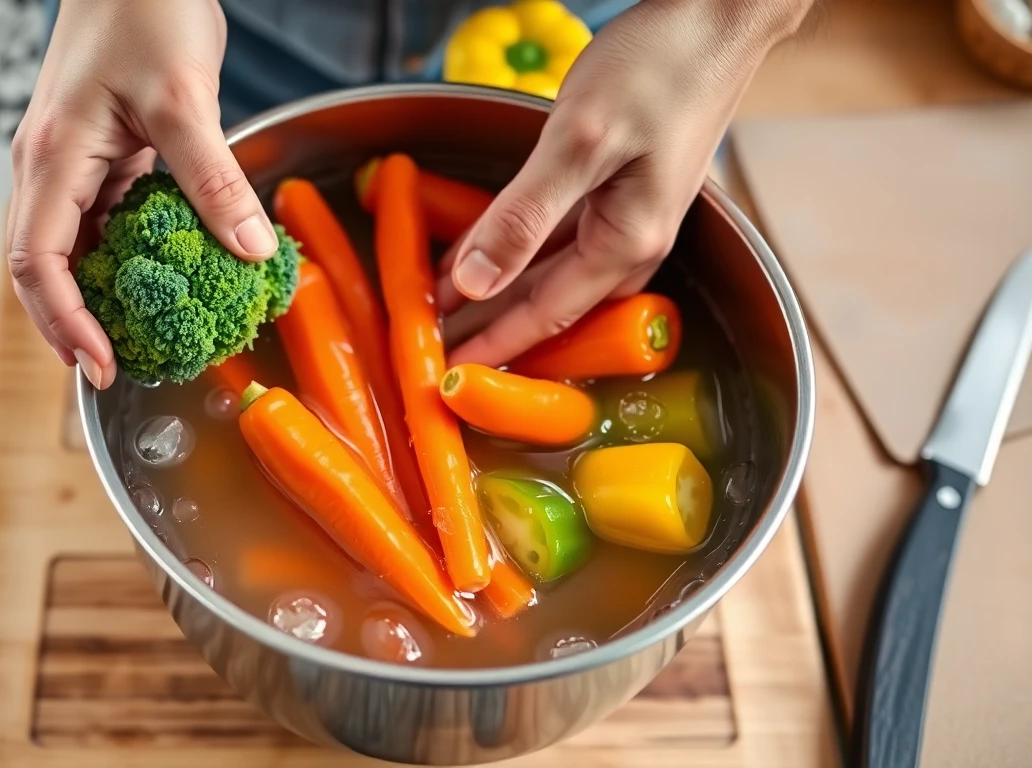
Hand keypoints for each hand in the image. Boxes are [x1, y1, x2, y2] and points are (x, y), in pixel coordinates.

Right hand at [7, 0, 277, 388]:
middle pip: (44, 268)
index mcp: (53, 159)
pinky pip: (103, 221)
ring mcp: (70, 163)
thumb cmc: (143, 9)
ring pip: (72, 248)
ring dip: (100, 296)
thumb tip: (251, 252)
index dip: (64, 323)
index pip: (38, 263)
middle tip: (121, 370)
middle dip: (75, 325)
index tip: (101, 365)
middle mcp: (48, 167)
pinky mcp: (99, 155)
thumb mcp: (185, 100)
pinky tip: (163, 279)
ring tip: (142, 339)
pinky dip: (127, 258)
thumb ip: (214, 180)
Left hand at [438, 0, 814, 366]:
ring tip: (442, 307)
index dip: (490, 346)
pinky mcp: (621, 189)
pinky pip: (558, 239)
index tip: (444, 373)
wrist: (718, 15)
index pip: (543, 315)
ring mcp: (630, 216)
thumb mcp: (581, 142)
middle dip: (487, 327)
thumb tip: (477, 282)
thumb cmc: (660, 67)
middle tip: (430, 347)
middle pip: (546, 304)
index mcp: (628, 242)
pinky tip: (483, 253)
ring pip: (549, 273)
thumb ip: (524, 216)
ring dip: (497, 291)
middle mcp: (633, 241)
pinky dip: (516, 252)